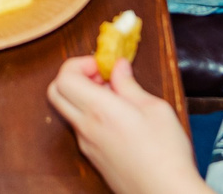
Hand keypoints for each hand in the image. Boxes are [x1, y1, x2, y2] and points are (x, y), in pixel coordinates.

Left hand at [47, 53, 206, 193]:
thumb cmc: (166, 155)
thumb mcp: (155, 109)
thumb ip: (130, 85)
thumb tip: (118, 67)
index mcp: (99, 110)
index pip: (64, 77)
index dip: (78, 64)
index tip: (100, 65)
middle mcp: (86, 128)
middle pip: (56, 92)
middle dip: (73, 77)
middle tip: (100, 77)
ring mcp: (87, 145)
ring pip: (69, 111)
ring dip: (83, 97)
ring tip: (116, 98)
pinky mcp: (94, 158)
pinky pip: (81, 129)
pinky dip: (91, 116)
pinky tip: (118, 119)